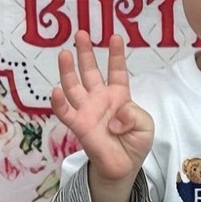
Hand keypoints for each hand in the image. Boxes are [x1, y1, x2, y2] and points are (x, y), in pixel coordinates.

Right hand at [51, 33, 153, 182]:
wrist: (124, 167)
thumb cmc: (135, 143)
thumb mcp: (145, 125)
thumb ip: (134, 115)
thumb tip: (114, 119)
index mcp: (119, 95)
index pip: (117, 71)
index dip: (116, 55)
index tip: (115, 37)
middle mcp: (100, 99)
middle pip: (90, 71)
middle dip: (86, 53)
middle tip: (81, 34)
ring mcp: (87, 110)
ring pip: (74, 86)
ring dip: (68, 70)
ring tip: (65, 53)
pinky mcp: (78, 125)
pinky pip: (66, 112)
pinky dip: (59, 103)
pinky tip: (55, 91)